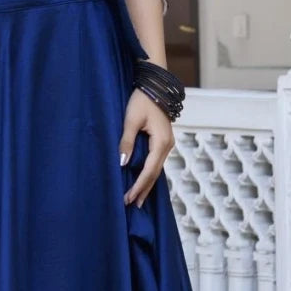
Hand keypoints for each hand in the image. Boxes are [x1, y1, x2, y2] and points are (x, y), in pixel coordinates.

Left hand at [119, 88, 173, 207]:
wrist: (155, 85)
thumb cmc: (141, 100)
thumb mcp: (131, 120)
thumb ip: (126, 141)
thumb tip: (122, 163)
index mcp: (161, 142)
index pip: (149, 170)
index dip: (138, 186)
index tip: (128, 198)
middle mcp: (167, 145)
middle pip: (155, 174)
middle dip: (143, 190)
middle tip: (132, 205)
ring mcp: (167, 144)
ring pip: (156, 169)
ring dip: (147, 184)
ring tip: (137, 199)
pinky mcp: (163, 141)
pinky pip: (156, 162)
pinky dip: (149, 173)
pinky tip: (143, 181)